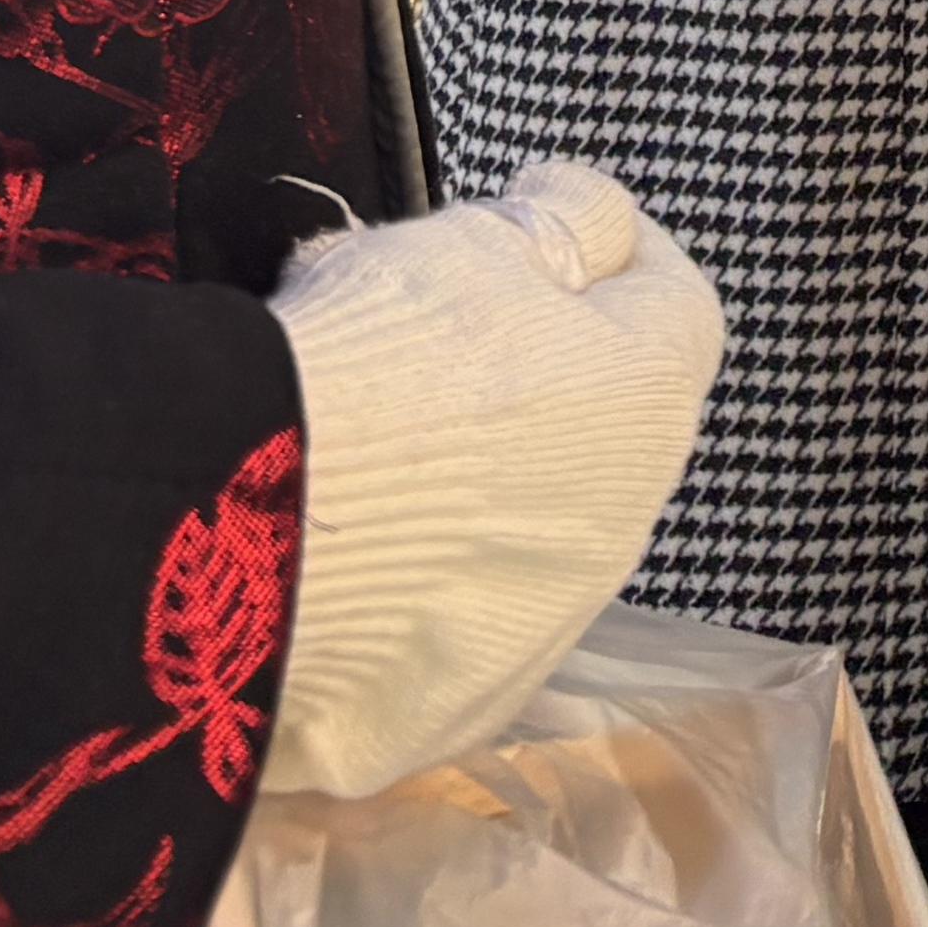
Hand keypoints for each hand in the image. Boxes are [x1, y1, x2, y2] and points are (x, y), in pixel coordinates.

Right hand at [264, 163, 726, 796]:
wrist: (255, 543)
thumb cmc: (381, 367)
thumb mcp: (479, 241)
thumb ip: (565, 224)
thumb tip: (599, 222)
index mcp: (650, 398)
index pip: (672, 301)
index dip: (606, 246)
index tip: (541, 219)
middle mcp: (625, 526)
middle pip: (598, 422)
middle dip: (531, 367)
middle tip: (422, 328)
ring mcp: (546, 631)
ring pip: (530, 530)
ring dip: (478, 480)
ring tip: (362, 434)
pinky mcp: (460, 707)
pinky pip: (452, 623)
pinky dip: (416, 579)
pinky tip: (339, 542)